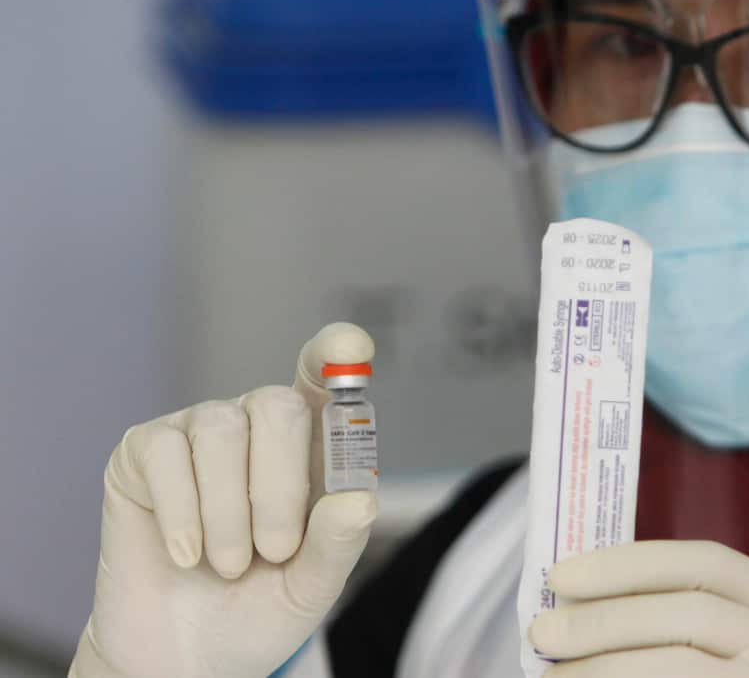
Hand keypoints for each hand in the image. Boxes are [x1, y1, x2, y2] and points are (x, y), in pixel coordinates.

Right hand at [69, 323, 377, 677]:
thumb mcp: (312, 587)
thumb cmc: (257, 609)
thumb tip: (358, 498)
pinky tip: (187, 555)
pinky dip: (184, 513)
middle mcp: (256, 425)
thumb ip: (339, 543)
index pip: (323, 378)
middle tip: (272, 553)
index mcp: (309, 447)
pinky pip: (166, 453)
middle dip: (280, 489)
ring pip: (222, 431)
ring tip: (230, 564)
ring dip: (230, 513)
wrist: (185, 656)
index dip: (335, 353)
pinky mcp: (144, 453)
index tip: (352, 347)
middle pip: (277, 405)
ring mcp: (198, 433)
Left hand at [530, 540, 748, 677]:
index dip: (630, 563)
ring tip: (555, 676)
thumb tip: (584, 610)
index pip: (707, 565)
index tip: (565, 574)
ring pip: (682, 669)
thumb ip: (691, 628)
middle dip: (606, 619)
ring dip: (605, 670)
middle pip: (690, 615)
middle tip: (545, 631)